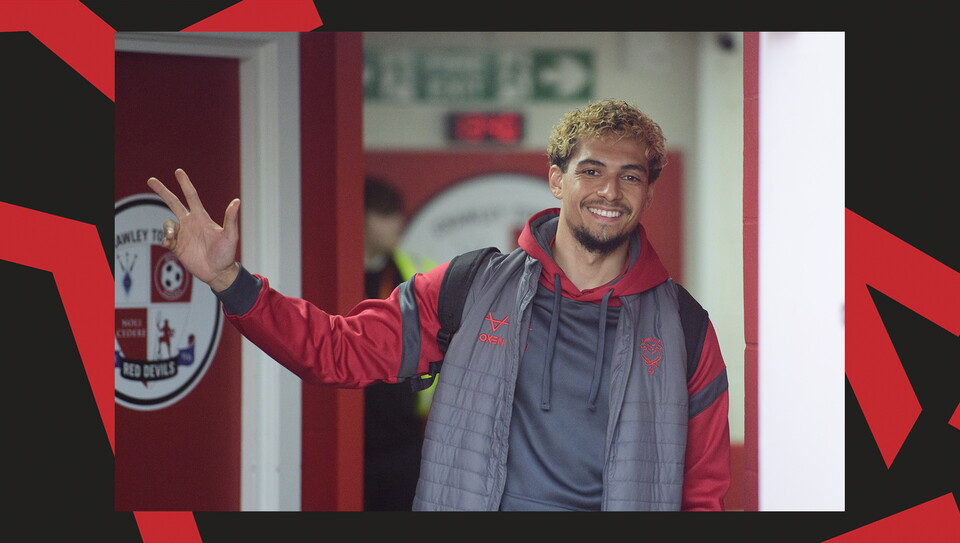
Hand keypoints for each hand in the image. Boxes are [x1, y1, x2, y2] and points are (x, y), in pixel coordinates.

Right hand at [147, 168, 240, 291]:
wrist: (218, 272)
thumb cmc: (227, 254)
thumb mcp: (230, 235)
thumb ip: (231, 219)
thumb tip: (237, 200)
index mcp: (201, 217)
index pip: (191, 196)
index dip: (185, 183)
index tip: (178, 171)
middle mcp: (190, 223)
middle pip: (173, 202)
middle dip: (162, 191)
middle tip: (151, 180)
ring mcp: (183, 234)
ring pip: (167, 223)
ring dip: (168, 228)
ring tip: (173, 237)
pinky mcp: (177, 246)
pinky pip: (165, 239)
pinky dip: (166, 239)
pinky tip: (171, 243)